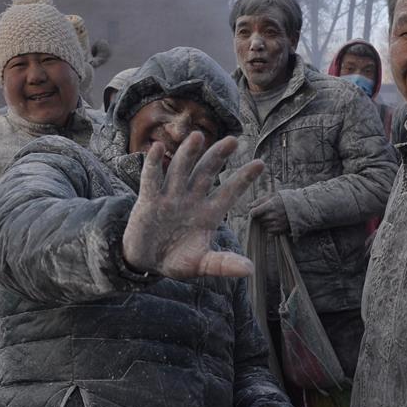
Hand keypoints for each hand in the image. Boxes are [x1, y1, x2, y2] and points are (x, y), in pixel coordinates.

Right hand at [122, 132, 263, 278]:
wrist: (146, 262)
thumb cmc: (177, 260)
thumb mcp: (201, 264)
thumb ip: (223, 264)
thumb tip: (250, 270)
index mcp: (208, 214)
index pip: (229, 193)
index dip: (243, 179)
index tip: (260, 163)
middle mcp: (191, 200)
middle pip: (206, 173)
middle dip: (218, 157)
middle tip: (233, 140)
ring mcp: (170, 198)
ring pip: (181, 171)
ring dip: (188, 154)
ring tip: (197, 136)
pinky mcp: (148, 201)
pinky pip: (151, 180)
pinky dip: (153, 165)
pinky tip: (158, 148)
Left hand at [250, 194, 289, 234]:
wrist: (298, 209)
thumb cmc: (282, 201)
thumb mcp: (271, 197)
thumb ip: (258, 201)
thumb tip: (248, 206)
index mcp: (270, 206)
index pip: (254, 212)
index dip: (253, 212)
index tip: (255, 211)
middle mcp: (273, 216)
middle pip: (258, 219)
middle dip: (260, 216)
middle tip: (266, 212)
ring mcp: (276, 224)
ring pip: (263, 225)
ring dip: (265, 222)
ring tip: (271, 216)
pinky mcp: (279, 230)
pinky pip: (268, 231)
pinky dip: (269, 227)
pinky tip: (275, 222)